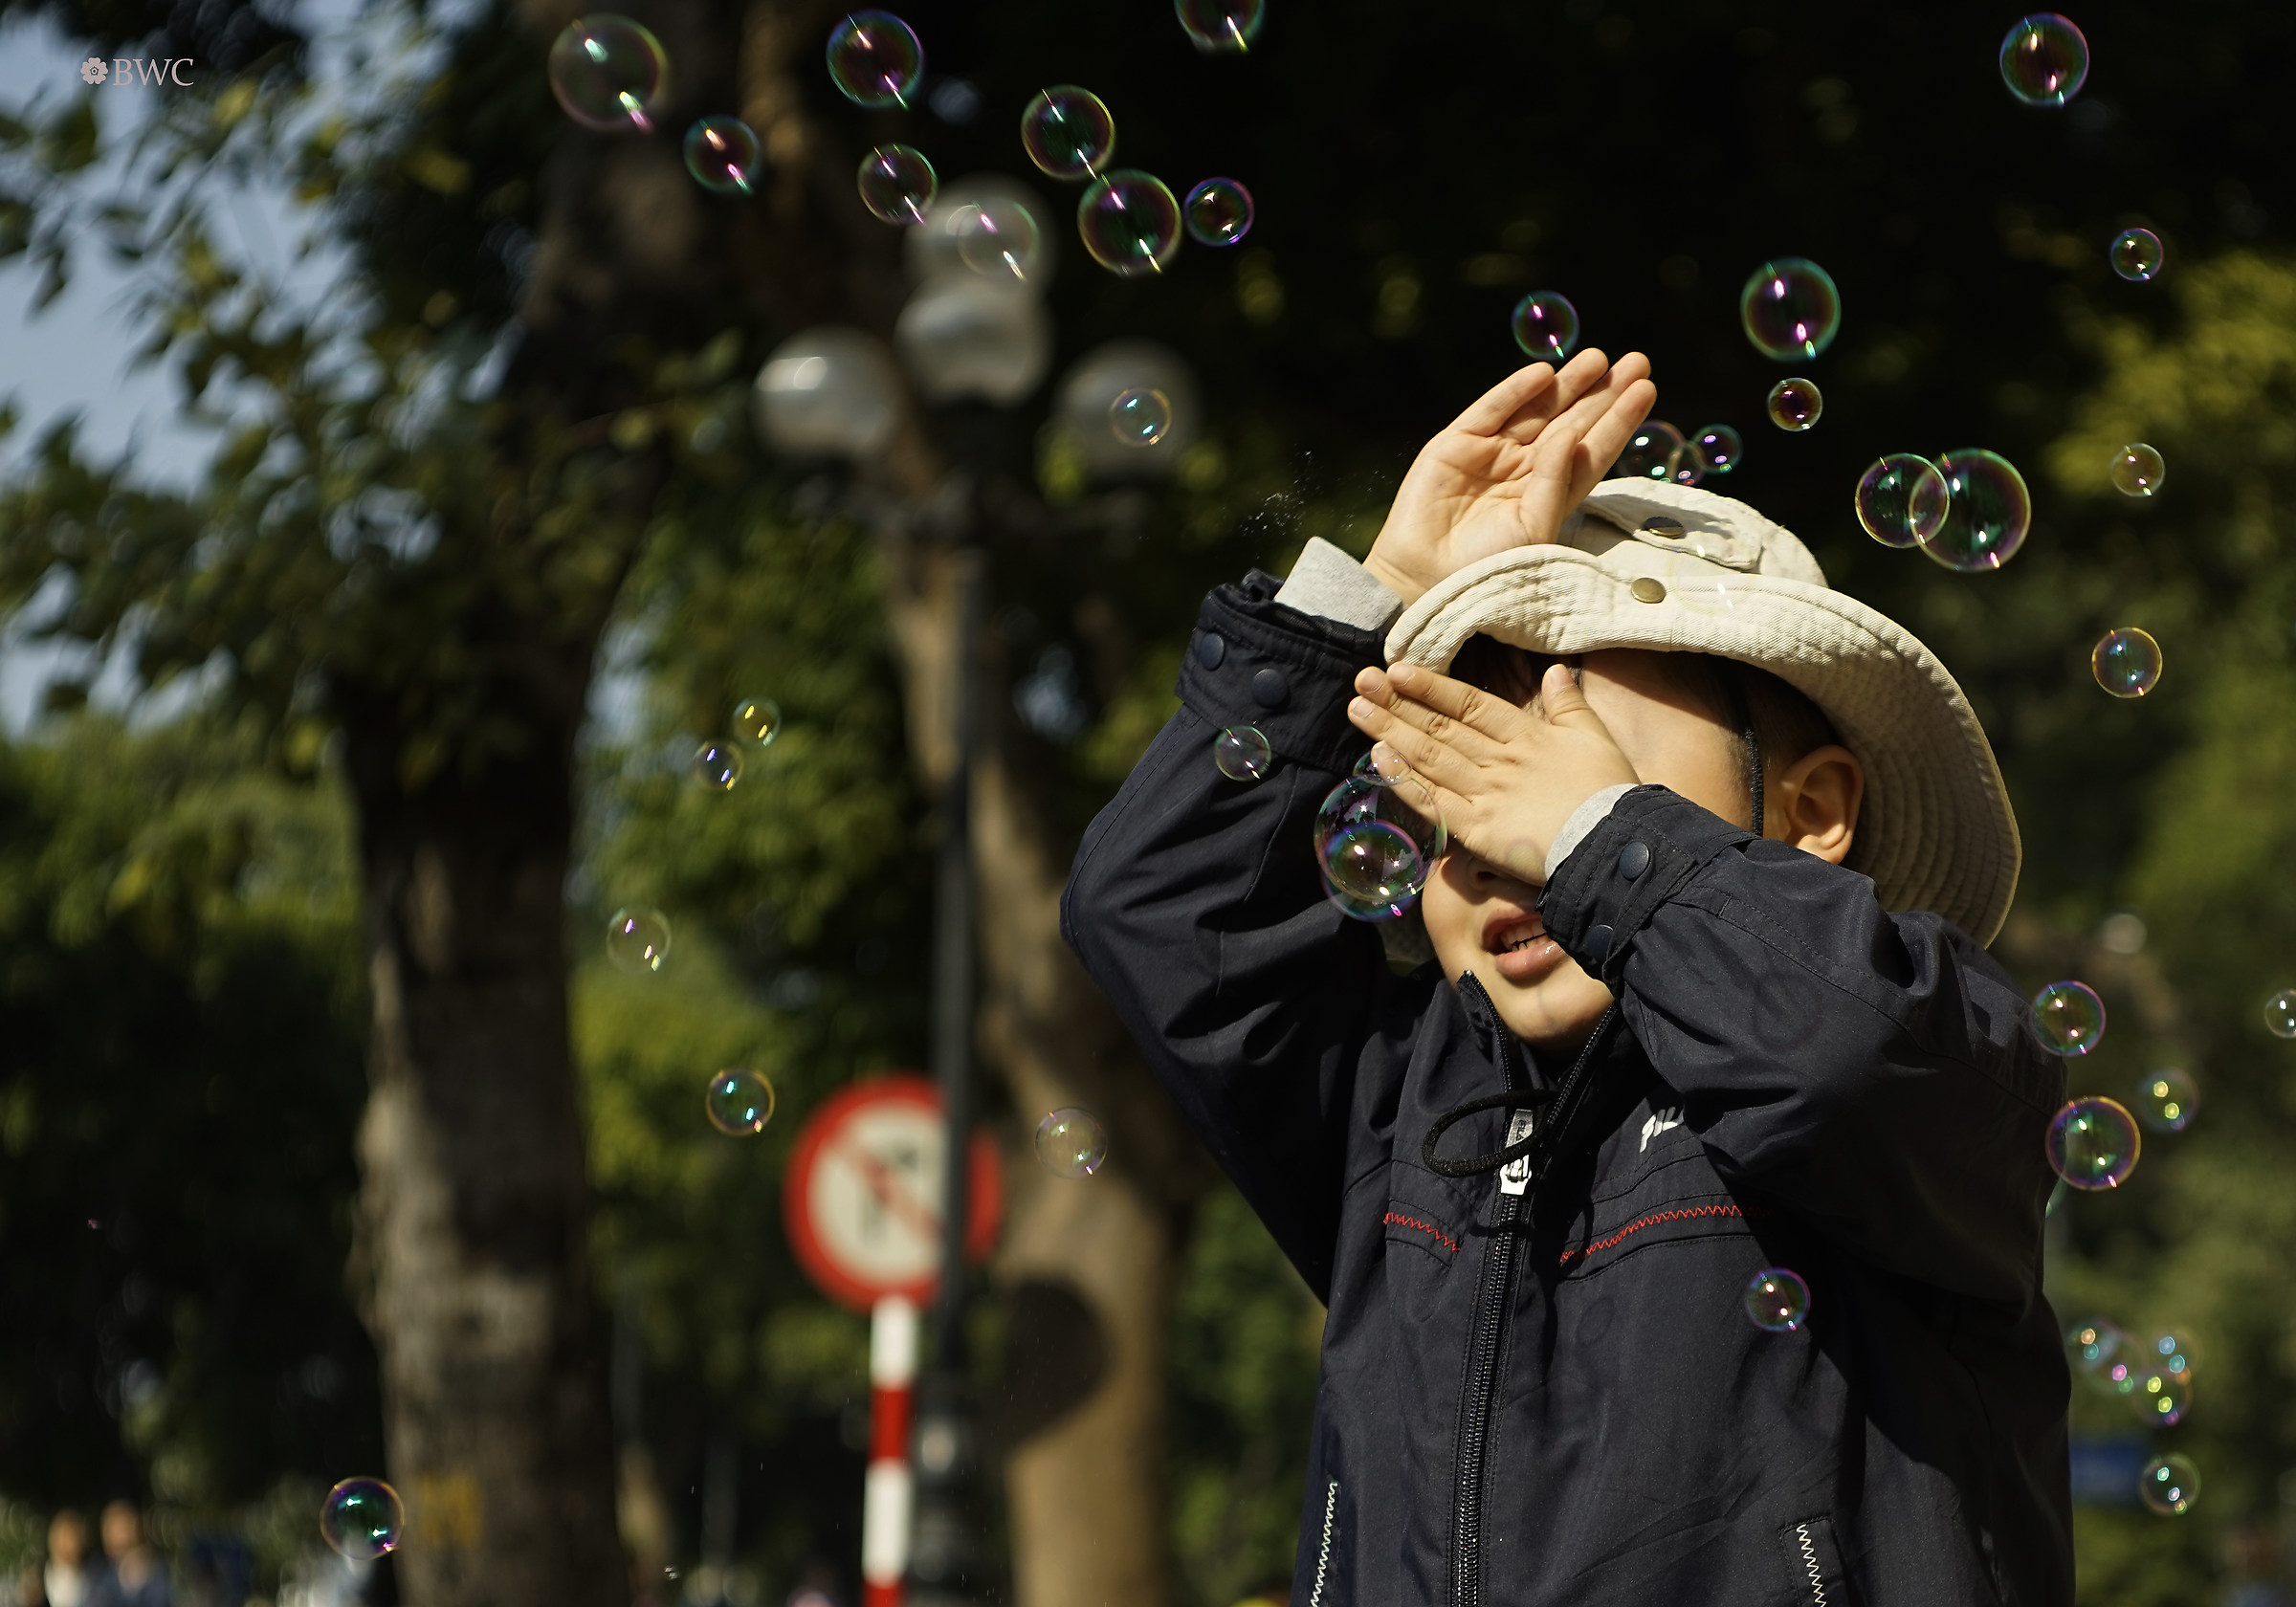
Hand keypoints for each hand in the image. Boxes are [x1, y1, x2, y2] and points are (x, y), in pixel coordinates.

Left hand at [1348, 660, 1639, 882]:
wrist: (1615, 845)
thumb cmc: (1611, 794)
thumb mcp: (1595, 738)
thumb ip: (1569, 705)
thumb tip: (1556, 671)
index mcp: (1526, 736)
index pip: (1470, 703)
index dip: (1433, 686)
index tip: (1399, 669)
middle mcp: (1498, 761)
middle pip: (1440, 727)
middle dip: (1397, 703)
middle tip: (1362, 682)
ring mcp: (1484, 794)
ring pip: (1430, 757)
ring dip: (1391, 732)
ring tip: (1357, 710)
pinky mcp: (1477, 830)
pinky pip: (1433, 801)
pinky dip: (1404, 780)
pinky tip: (1379, 760)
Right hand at [1361, 349, 1656, 606]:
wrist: (1426, 579)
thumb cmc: (1487, 569)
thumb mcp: (1535, 529)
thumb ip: (1556, 482)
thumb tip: (1571, 436)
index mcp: (1550, 494)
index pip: (1592, 451)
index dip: (1619, 421)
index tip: (1645, 390)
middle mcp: (1524, 469)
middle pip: (1572, 423)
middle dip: (1602, 393)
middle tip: (1637, 363)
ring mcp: (1490, 454)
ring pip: (1537, 410)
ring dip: (1568, 384)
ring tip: (1599, 359)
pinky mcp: (1456, 444)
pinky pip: (1491, 410)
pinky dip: (1515, 391)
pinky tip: (1544, 373)